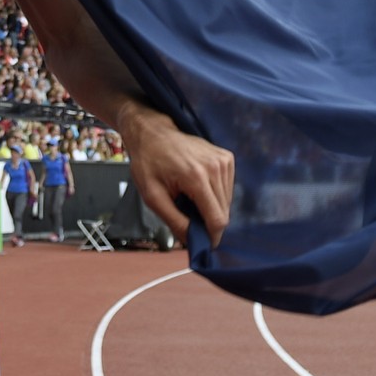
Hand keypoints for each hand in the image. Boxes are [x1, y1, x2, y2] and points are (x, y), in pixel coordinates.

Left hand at [122, 107, 233, 246]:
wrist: (152, 132)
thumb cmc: (148, 162)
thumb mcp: (152, 196)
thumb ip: (173, 220)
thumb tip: (191, 240)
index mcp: (196, 177)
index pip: (217, 219)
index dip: (211, 236)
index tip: (201, 243)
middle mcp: (215, 167)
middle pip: (223, 212)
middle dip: (207, 221)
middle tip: (186, 216)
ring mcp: (223, 160)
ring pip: (227, 202)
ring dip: (210, 207)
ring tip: (188, 196)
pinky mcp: (226, 157)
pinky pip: (227, 188)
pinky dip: (214, 193)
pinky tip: (197, 186)